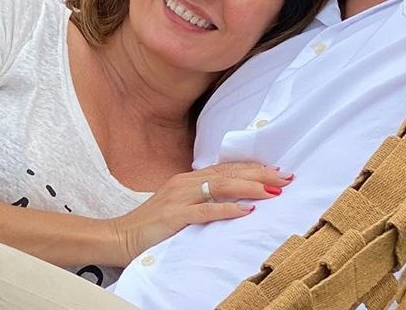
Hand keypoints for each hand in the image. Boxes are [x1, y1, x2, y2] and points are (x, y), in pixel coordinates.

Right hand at [106, 162, 292, 264]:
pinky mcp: (174, 216)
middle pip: (229, 172)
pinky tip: (247, 211)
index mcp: (187, 179)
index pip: (227, 168)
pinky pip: (205, 210)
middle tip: (286, 177)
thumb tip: (232, 200)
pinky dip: (228, 209)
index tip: (278, 171)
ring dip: (251, 187)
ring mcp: (179, 197)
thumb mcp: (179, 206)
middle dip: (260, 174)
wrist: (119, 237)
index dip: (253, 168)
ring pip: (221, 186)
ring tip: (273, 191)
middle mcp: (185, 182)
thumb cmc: (151, 226)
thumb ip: (201, 199)